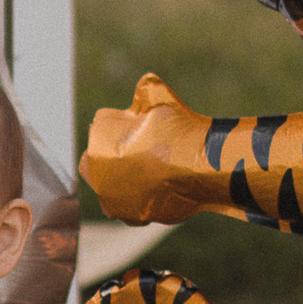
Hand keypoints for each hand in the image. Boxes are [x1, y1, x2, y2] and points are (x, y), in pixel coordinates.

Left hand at [81, 75, 206, 224]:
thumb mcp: (158, 98)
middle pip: (99, 165)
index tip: (135, 130)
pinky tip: (159, 187)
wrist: (205, 167)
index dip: (116, 130)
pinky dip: (142, 199)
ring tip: (152, 171)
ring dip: (125, 181)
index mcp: (98, 149)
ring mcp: (115, 203)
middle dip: (112, 158)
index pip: (99, 135)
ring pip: (113, 189)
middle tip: (140, 151)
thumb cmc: (179, 130)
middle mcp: (99, 179)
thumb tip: (144, 84)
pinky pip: (133, 207)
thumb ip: (144, 92)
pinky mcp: (135, 219)